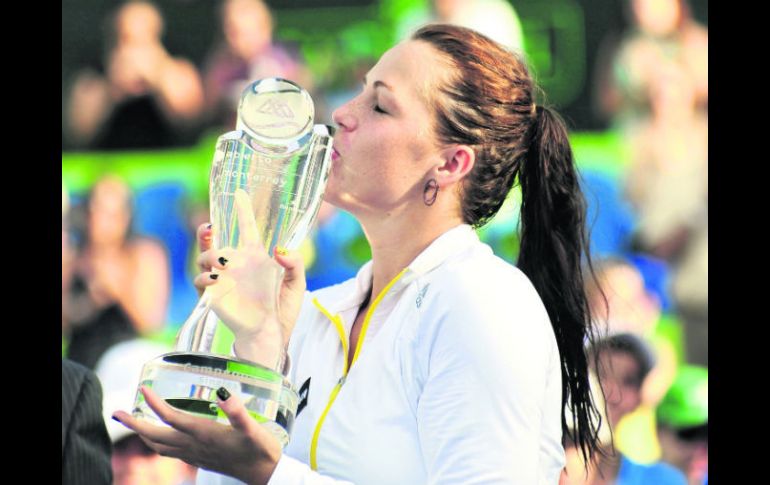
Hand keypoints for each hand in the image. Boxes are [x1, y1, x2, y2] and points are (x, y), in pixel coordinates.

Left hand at [112, 386, 280, 484]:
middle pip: (155, 436)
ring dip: (142, 434)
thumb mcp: (253, 428)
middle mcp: (194, 445)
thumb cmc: (260, 449)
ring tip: (133, 422)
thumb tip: (224, 394)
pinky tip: (161, 437)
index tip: (143, 388)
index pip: (171, 417)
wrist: (264, 473)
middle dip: (134, 424)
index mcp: (204, 434)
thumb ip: (238, 412)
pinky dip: (157, 442)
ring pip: (158, 447)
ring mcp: (194, 454)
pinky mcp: (199, 459)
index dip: (154, 403)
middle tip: (117, 412)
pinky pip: (169, 452)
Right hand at [194, 190, 306, 348]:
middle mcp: (237, 265)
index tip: (239, 192)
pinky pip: (201, 281)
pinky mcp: (215, 296)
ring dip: (208, 255)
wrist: (271, 334)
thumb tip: (279, 249)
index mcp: (256, 258)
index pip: (247, 228)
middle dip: (206, 233)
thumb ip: (294, 263)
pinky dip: (204, 277)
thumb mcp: (297, 284)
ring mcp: (224, 280)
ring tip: (222, 262)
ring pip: (204, 258)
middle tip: (210, 229)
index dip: (243, 210)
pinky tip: (216, 278)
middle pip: (215, 242)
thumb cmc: (283, 309)